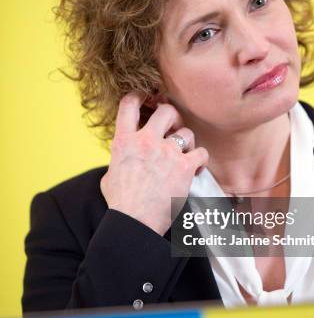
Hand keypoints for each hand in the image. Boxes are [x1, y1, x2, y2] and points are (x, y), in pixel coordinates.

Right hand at [100, 92, 208, 235]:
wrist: (134, 222)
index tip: (147, 97)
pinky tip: (194, 169)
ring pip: (187, 132)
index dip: (139, 95)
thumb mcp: (110, 175)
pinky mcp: (185, 167)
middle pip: (166, 111)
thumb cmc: (120, 204)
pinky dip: (199, 161)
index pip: (129, 104)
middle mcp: (146, 141)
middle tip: (173, 127)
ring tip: (183, 155)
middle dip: (172, 117)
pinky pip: (201, 153)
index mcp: (124, 141)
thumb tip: (124, 158)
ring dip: (187, 143)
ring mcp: (167, 152)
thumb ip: (120, 159)